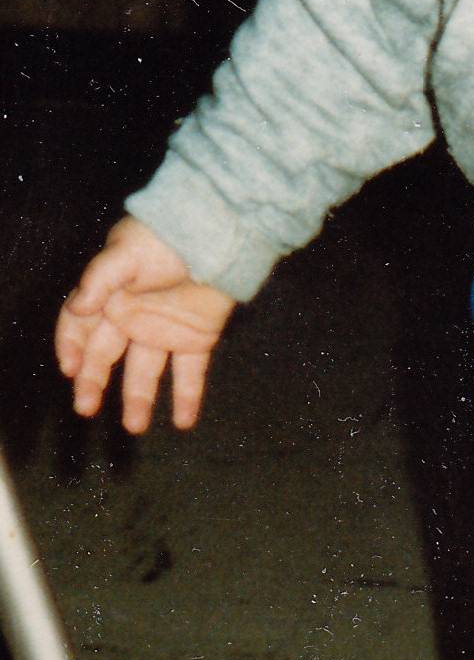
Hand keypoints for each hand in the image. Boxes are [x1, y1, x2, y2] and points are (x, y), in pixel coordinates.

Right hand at [55, 217, 235, 432]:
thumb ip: (100, 278)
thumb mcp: (126, 251)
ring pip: (145, 372)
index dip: (70, 348)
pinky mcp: (197, 338)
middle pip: (105, 356)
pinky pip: (190, 372)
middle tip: (86, 408)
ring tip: (135, 427)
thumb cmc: (165, 235)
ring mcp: (163, 330)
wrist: (218, 233)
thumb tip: (78, 306)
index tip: (70, 370)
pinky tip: (184, 422)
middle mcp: (132, 318)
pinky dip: (188, 397)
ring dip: (138, 400)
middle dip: (93, 382)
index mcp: (109, 296)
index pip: (78, 328)